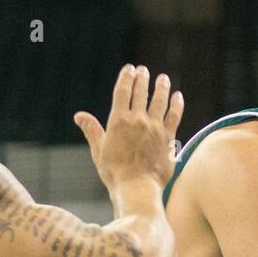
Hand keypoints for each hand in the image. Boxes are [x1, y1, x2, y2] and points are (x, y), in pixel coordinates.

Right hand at [74, 64, 183, 189]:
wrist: (138, 188)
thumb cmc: (115, 172)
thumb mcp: (99, 150)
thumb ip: (92, 130)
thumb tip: (79, 115)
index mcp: (118, 121)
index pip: (123, 92)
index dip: (126, 78)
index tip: (130, 69)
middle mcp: (138, 120)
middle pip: (141, 93)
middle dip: (142, 79)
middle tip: (144, 70)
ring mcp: (155, 128)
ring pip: (159, 101)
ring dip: (161, 88)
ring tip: (163, 78)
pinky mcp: (168, 138)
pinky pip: (174, 116)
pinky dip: (176, 105)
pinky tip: (178, 97)